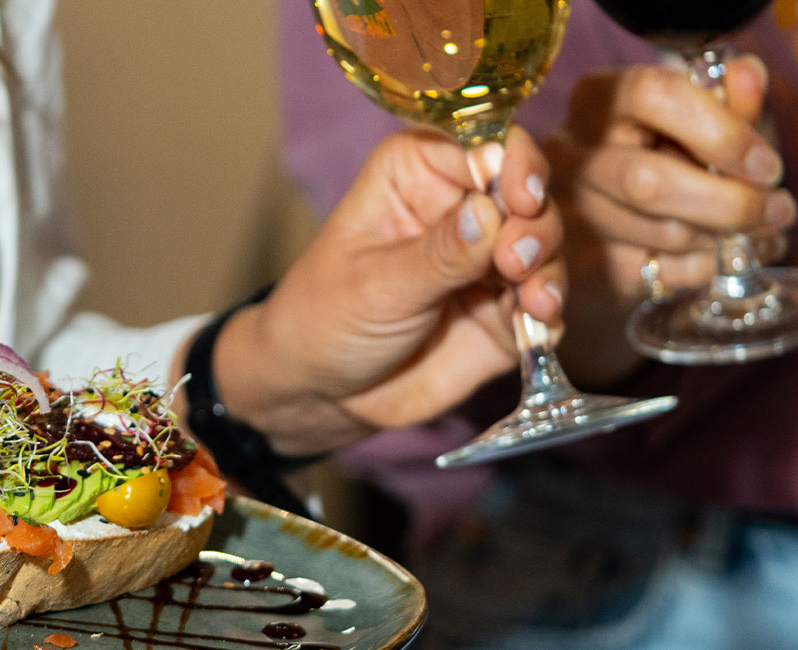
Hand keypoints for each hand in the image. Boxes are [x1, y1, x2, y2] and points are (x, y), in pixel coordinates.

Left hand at [205, 127, 563, 455]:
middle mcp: (462, 206)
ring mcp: (489, 260)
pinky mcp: (507, 310)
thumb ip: (438, 253)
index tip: (521, 196)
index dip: (511, 163)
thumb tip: (490, 212)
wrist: (324, 393)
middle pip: (526, 192)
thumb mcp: (375, 284)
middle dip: (534, 224)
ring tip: (535, 300)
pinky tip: (537, 327)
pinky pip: (544, 304)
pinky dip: (548, 315)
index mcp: (417, 173)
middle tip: (518, 260)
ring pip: (545, 246)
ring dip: (548, 270)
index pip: (480, 145)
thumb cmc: (327, 318)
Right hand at [544, 56, 793, 384]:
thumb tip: (747, 74)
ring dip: (724, 238)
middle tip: (777, 210)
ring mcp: (567, 210)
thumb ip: (728, 103)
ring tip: (754, 232)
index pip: (654, 96)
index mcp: (598, 97)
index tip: (767, 165)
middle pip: (649, 180)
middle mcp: (568, 151)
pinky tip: (717, 254)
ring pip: (660, 232)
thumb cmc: (666, 154)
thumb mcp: (701, 121)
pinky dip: (703, 267)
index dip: (722, 132)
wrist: (612, 219)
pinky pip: (657, 272)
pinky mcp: (579, 261)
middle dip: (730, 202)